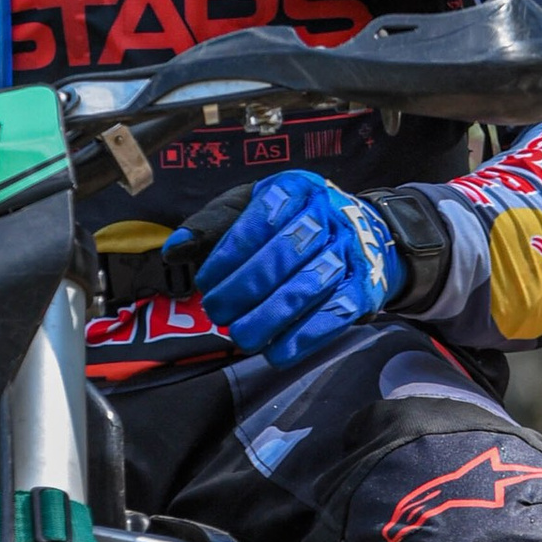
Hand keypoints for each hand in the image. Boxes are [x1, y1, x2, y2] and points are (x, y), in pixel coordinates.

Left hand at [190, 170, 404, 367]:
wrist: (366, 234)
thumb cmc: (293, 222)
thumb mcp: (252, 208)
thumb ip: (211, 226)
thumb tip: (175, 251)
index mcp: (295, 189)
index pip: (259, 220)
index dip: (228, 256)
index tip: (207, 283)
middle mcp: (326, 215)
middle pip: (283, 254)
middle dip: (244, 289)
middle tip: (218, 312)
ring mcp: (349, 251)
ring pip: (307, 286)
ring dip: (269, 317)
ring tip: (242, 336)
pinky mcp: (364, 287)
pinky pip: (334, 315)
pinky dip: (303, 337)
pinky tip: (277, 351)